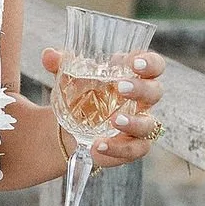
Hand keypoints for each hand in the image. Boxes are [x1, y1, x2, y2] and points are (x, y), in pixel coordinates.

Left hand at [39, 46, 164, 171]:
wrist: (67, 128)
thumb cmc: (79, 94)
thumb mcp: (68, 77)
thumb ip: (60, 64)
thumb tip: (49, 55)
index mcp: (133, 76)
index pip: (154, 65)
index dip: (150, 63)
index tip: (135, 63)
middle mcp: (142, 100)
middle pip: (155, 92)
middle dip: (141, 89)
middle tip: (121, 88)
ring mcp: (139, 125)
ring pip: (149, 124)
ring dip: (134, 122)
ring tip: (114, 120)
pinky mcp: (132, 147)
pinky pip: (134, 150)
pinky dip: (118, 149)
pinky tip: (98, 145)